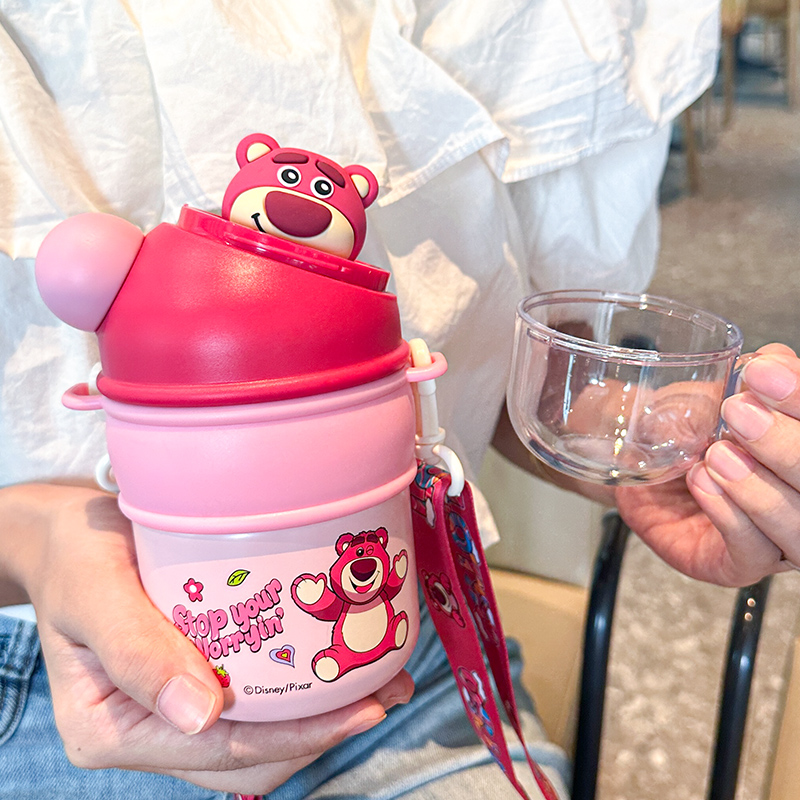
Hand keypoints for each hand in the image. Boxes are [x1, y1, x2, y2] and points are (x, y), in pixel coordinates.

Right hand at [15, 485, 412, 794]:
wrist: (67, 533)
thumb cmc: (74, 554)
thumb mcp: (94, 591)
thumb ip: (137, 653)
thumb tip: (203, 716)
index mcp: (112, 729)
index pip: (218, 751)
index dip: (296, 737)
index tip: (359, 710)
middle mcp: (148, 729)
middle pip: (248, 754)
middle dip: (321, 731)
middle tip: (386, 693)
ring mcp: (174, 706)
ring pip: (257, 733)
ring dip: (319, 713)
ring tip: (379, 680)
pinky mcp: (196, 674)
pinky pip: (253, 696)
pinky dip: (297, 685)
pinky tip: (336, 659)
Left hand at [616, 344, 799, 585]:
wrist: (634, 464)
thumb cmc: (681, 429)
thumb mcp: (707, 395)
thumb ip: (744, 380)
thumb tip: (773, 361)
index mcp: (798, 445)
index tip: (763, 373)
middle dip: (786, 445)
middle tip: (739, 413)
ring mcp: (779, 534)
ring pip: (797, 524)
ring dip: (757, 486)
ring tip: (716, 456)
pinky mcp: (741, 562)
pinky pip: (752, 550)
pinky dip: (729, 516)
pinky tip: (703, 484)